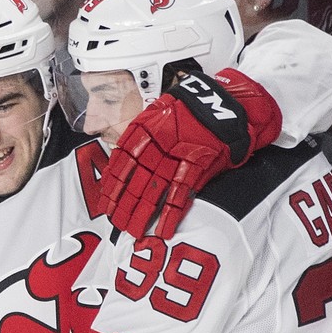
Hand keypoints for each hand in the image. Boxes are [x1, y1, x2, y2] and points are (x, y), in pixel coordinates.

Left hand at [100, 68, 281, 238]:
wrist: (226, 102)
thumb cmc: (192, 109)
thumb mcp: (161, 113)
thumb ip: (143, 135)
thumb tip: (125, 160)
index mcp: (145, 129)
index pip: (122, 160)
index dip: (113, 182)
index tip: (104, 198)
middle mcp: (158, 143)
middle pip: (134, 178)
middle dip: (123, 203)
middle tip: (114, 222)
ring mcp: (177, 155)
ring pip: (153, 188)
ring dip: (142, 212)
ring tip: (133, 230)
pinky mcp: (198, 164)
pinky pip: (181, 192)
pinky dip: (171, 213)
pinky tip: (163, 229)